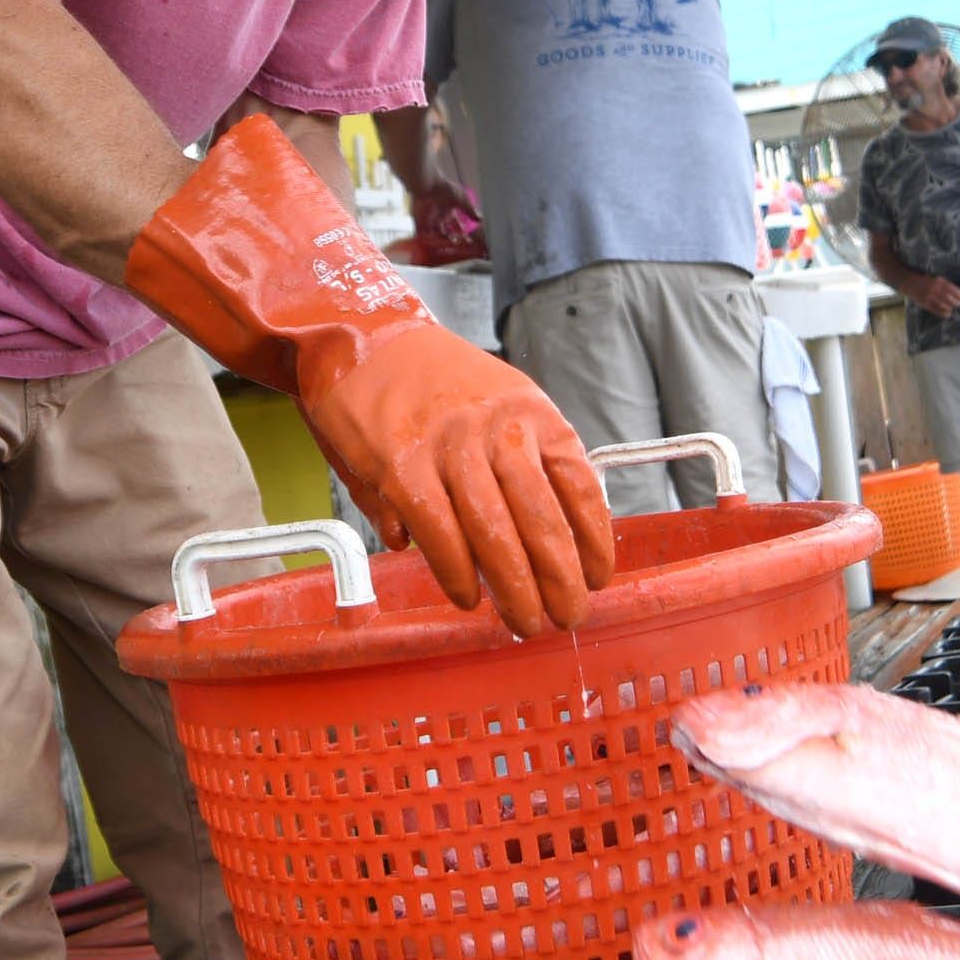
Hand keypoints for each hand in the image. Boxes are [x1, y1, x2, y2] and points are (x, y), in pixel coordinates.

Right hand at [126, 118, 614, 636]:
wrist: (361, 338)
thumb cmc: (435, 381)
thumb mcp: (502, 401)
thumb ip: (527, 459)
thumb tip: (549, 533)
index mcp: (532, 413)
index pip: (579, 485)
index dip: (593, 540)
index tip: (598, 576)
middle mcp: (497, 429)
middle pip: (542, 520)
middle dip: (559, 579)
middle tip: (567, 615)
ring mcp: (450, 449)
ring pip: (495, 535)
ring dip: (514, 589)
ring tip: (524, 621)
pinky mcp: (403, 469)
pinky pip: (439, 535)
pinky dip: (457, 573)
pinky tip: (468, 594)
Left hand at [411, 179, 482, 247]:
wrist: (427, 185)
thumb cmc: (443, 188)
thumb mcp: (462, 200)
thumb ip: (470, 210)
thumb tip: (480, 218)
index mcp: (448, 212)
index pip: (456, 226)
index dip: (462, 233)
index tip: (468, 239)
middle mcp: (439, 218)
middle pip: (447, 234)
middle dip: (454, 240)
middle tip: (460, 244)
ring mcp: (429, 221)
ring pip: (437, 237)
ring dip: (444, 242)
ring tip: (452, 245)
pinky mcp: (419, 224)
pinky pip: (425, 238)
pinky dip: (431, 242)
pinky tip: (439, 245)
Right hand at [908, 271, 959, 320]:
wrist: (910, 282)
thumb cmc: (926, 280)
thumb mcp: (936, 278)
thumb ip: (945, 284)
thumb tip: (957, 293)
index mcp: (938, 281)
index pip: (951, 288)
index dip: (959, 294)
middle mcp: (933, 288)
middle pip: (947, 297)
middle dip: (955, 302)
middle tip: (959, 304)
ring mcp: (928, 296)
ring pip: (942, 304)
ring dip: (950, 308)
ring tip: (953, 308)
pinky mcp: (924, 303)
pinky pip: (935, 310)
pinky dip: (943, 313)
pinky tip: (947, 314)